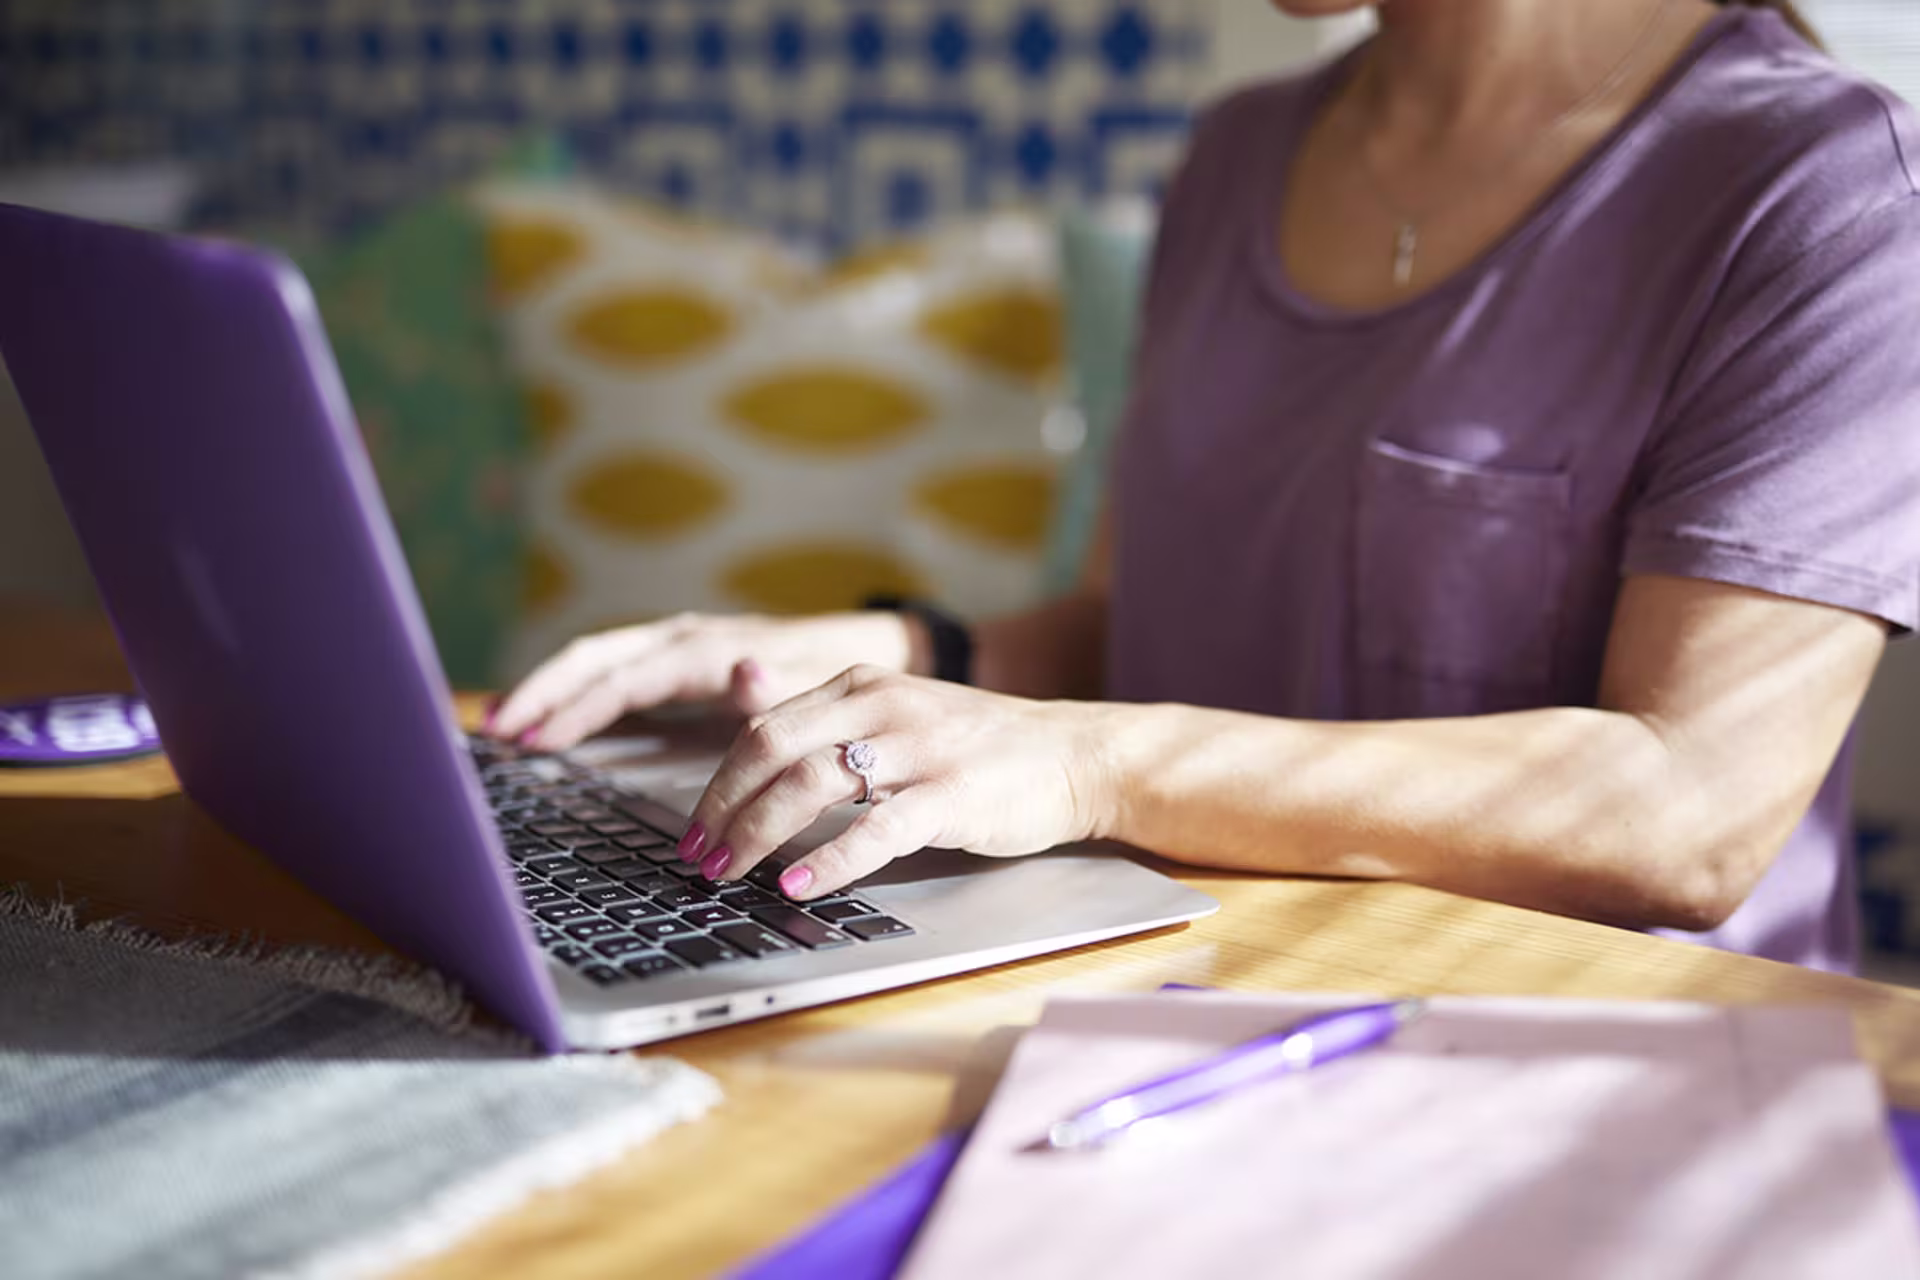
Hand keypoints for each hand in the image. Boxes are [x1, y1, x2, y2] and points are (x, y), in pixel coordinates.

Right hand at [488, 612, 917, 749]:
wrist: (862, 652)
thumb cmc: (837, 676)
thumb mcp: (815, 689)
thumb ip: (775, 689)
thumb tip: (743, 671)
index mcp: (710, 649)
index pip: (628, 676)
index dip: (580, 706)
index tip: (537, 737)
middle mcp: (686, 638)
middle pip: (597, 657)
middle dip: (544, 690)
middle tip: (497, 729)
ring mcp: (678, 645)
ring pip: (598, 658)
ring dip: (550, 687)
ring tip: (502, 723)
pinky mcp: (677, 661)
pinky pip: (614, 670)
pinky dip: (576, 690)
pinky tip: (547, 719)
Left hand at [675, 665, 1117, 899]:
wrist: (1075, 754)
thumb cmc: (979, 746)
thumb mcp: (897, 714)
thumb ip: (828, 721)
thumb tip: (745, 725)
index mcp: (861, 685)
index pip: (763, 726)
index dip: (718, 781)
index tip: (693, 828)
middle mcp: (882, 706)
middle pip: (773, 750)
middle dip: (724, 809)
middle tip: (698, 857)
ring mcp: (918, 748)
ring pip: (812, 784)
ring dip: (758, 835)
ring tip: (730, 874)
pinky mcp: (952, 794)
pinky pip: (876, 828)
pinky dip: (828, 860)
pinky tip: (797, 885)